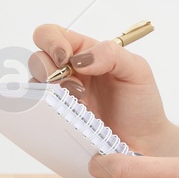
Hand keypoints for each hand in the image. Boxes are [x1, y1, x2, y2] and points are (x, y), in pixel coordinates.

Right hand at [29, 23, 176, 154]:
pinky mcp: (58, 120)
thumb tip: (81, 58)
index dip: (52, 41)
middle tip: (71, 85)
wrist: (144, 142)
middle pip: (37, 57)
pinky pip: (38, 112)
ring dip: (49, 92)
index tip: (65, 59)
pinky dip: (45, 112)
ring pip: (34, 85)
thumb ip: (112, 54)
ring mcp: (61, 97)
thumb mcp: (137, 70)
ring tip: (77, 102)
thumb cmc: (141, 103)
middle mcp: (68, 72)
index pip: (54, 35)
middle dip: (46, 67)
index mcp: (85, 52)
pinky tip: (68, 116)